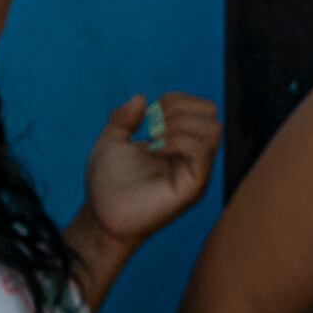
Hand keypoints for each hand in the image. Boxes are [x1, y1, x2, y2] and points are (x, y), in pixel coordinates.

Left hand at [83, 93, 220, 251]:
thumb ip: (124, 119)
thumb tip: (141, 97)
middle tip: (151, 125)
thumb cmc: (107, 183)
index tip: (147, 114)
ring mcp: (196, 171)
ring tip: (153, 139)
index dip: (176, 100)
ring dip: (179, 125)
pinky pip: (202, 153)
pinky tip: (155, 149)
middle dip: (179, 109)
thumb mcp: (110, 141)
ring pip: (212, 130)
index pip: (200, 108)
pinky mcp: (193, 186)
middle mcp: (193, 156)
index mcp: (180, 143)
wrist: (100, 215)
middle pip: (211, 115)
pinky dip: (179, 141)